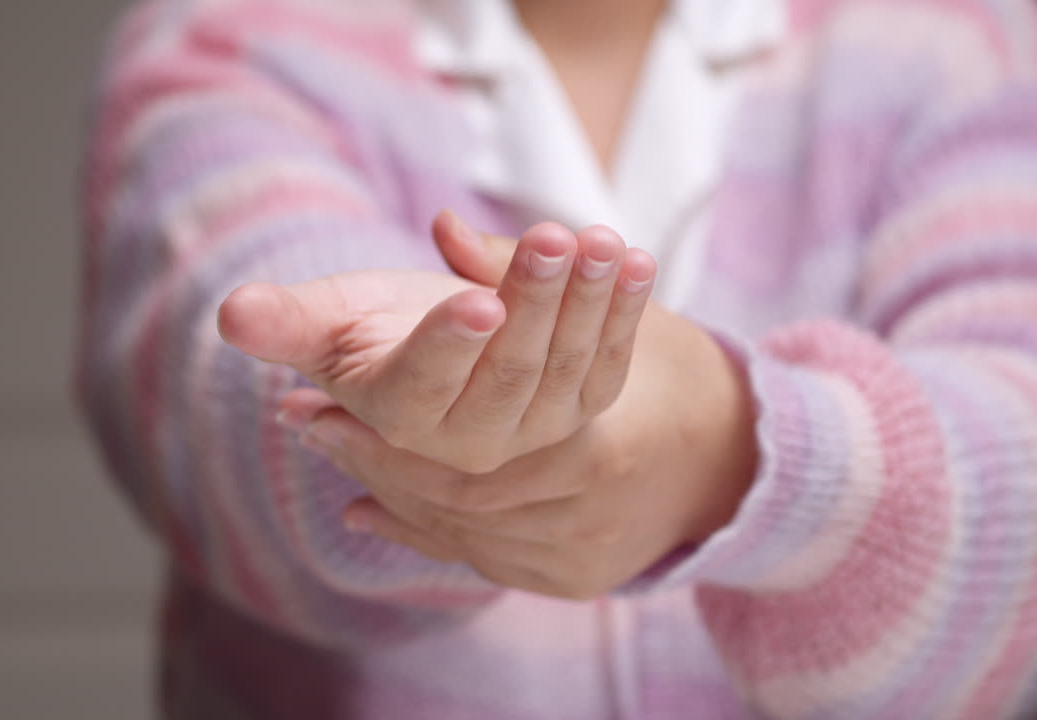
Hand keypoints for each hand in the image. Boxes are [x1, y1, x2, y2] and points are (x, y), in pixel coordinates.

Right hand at [219, 212, 655, 472]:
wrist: (435, 358)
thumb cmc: (368, 330)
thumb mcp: (325, 322)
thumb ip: (285, 323)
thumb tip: (231, 313)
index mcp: (400, 418)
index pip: (424, 387)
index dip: (451, 345)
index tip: (478, 299)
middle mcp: (470, 439)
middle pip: (508, 372)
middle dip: (535, 302)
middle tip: (556, 235)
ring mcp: (530, 428)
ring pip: (564, 367)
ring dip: (588, 300)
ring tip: (600, 237)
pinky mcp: (574, 408)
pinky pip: (605, 363)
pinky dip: (624, 312)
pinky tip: (636, 260)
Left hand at [278, 300, 756, 598]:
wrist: (736, 452)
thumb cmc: (671, 366)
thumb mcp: (604, 305)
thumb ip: (518, 270)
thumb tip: (442, 226)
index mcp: (587, 445)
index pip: (455, 438)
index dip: (377, 420)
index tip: (314, 392)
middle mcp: (576, 512)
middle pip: (448, 486)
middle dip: (369, 454)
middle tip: (299, 419)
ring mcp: (573, 554)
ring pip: (455, 527)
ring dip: (384, 489)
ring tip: (322, 450)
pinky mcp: (567, 579)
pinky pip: (478, 559)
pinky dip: (422, 533)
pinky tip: (367, 509)